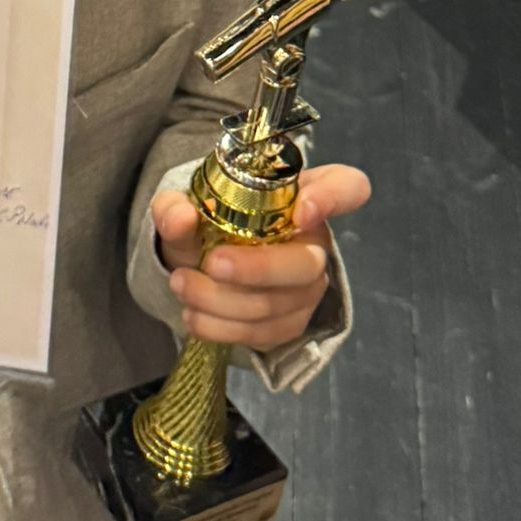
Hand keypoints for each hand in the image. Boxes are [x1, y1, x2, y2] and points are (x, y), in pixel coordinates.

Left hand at [151, 162, 370, 350]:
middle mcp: (315, 241)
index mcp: (301, 195)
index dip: (333, 198)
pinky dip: (223, 328)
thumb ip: (174, 206)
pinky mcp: (292, 322)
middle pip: (308, 263)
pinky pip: (265, 333)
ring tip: (181, 285)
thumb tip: (181, 218)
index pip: (345, 187)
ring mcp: (307, 287)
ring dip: (224, 301)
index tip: (303, 210)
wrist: (199, 263)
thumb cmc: (206, 223)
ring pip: (278, 304)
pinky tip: (194, 316)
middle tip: (212, 263)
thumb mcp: (183, 206)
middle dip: (257, 268)